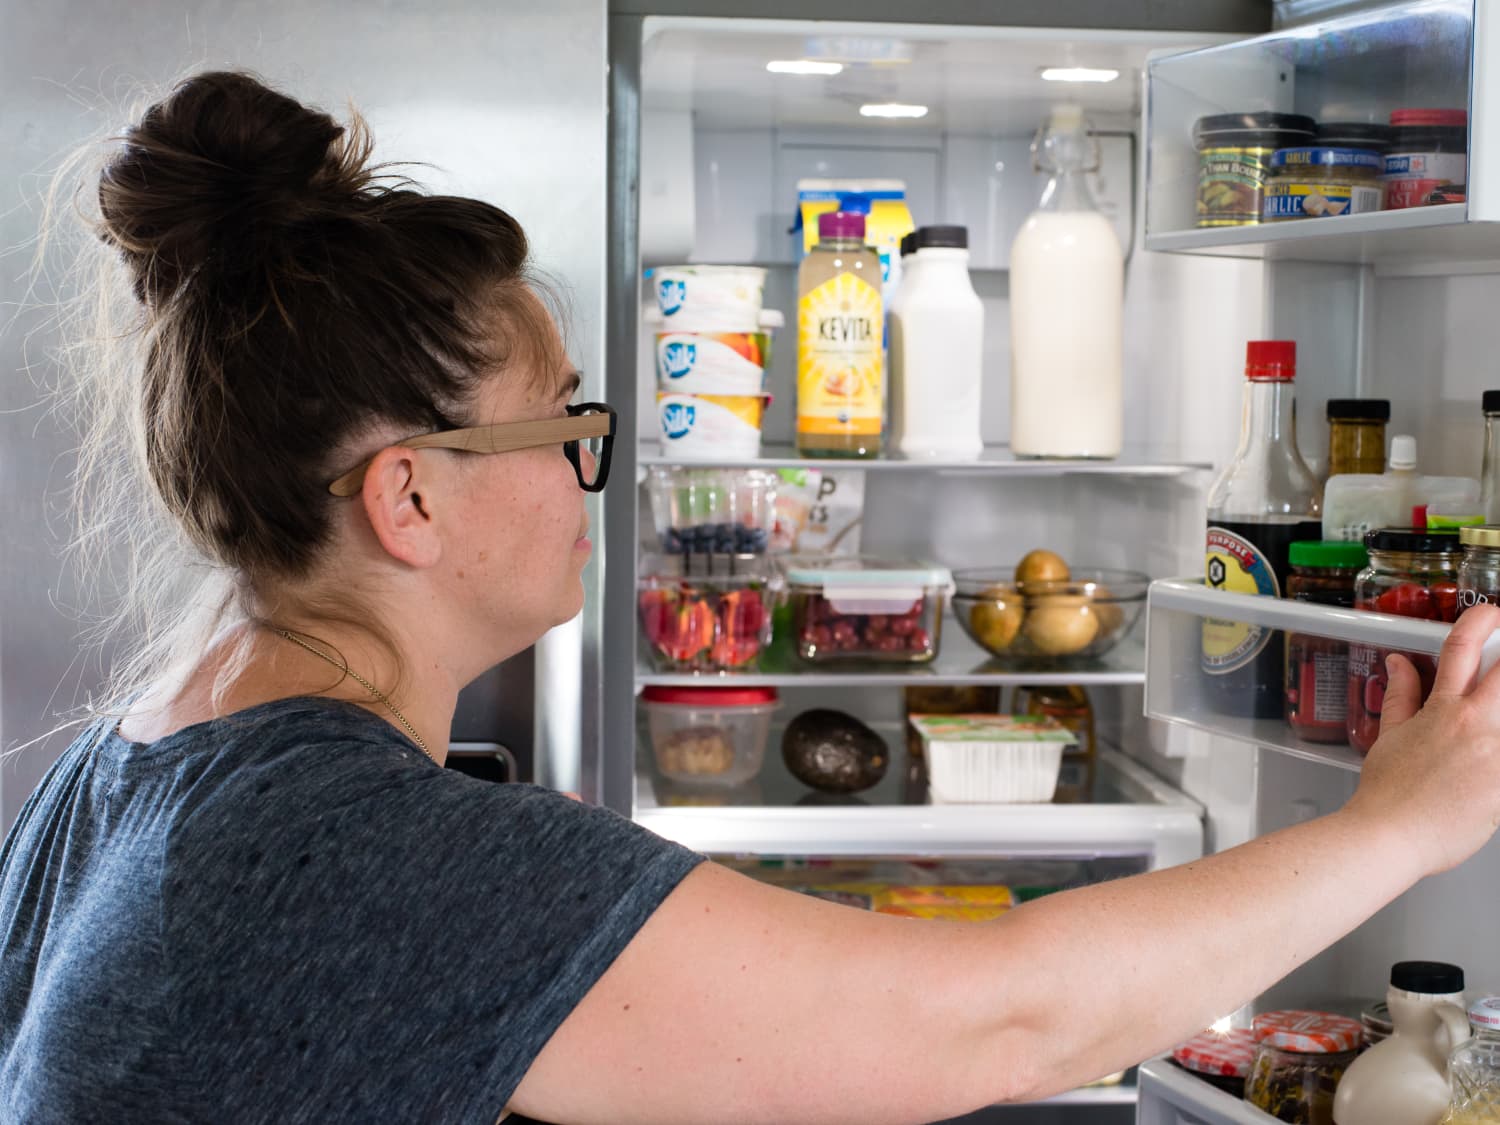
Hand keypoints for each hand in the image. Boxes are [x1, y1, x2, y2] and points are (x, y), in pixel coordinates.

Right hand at [1347, 604, 1499, 875]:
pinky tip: (1493, 749)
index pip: (1461, 648)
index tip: (1491, 614)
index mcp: (1443, 710)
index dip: (1480, 621)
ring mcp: (1496, 752)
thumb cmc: (1389, 794)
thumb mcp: (1390, 736)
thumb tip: (1398, 664)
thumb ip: (1401, 695)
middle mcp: (1474, 724)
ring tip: (1491, 714)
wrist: (1391, 836)